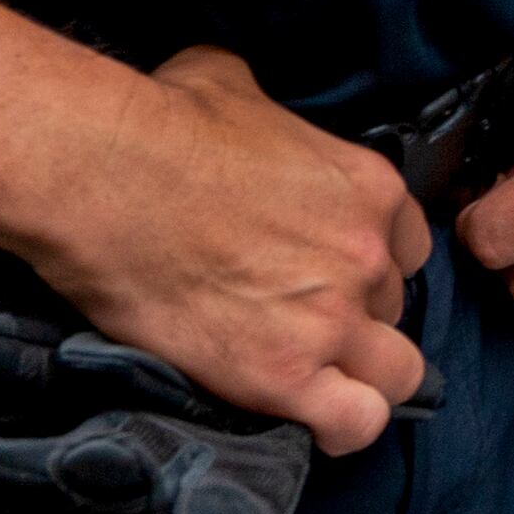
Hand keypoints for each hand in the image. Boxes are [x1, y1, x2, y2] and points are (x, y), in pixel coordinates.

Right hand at [13, 50, 422, 457]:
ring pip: (395, 377)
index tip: (327, 277)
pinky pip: (354, 424)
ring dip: (361, 381)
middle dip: (356, 322)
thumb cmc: (163, 123)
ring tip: (310, 380)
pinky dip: (341, 427)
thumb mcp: (239, 87)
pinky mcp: (281, 376)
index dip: (370, 269)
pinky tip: (307, 416)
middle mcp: (367, 256)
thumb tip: (248, 115)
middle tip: (298, 325)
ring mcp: (330, 319)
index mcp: (371, 188)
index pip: (408, 249)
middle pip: (393, 312)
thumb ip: (273, 117)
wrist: (104, 178)